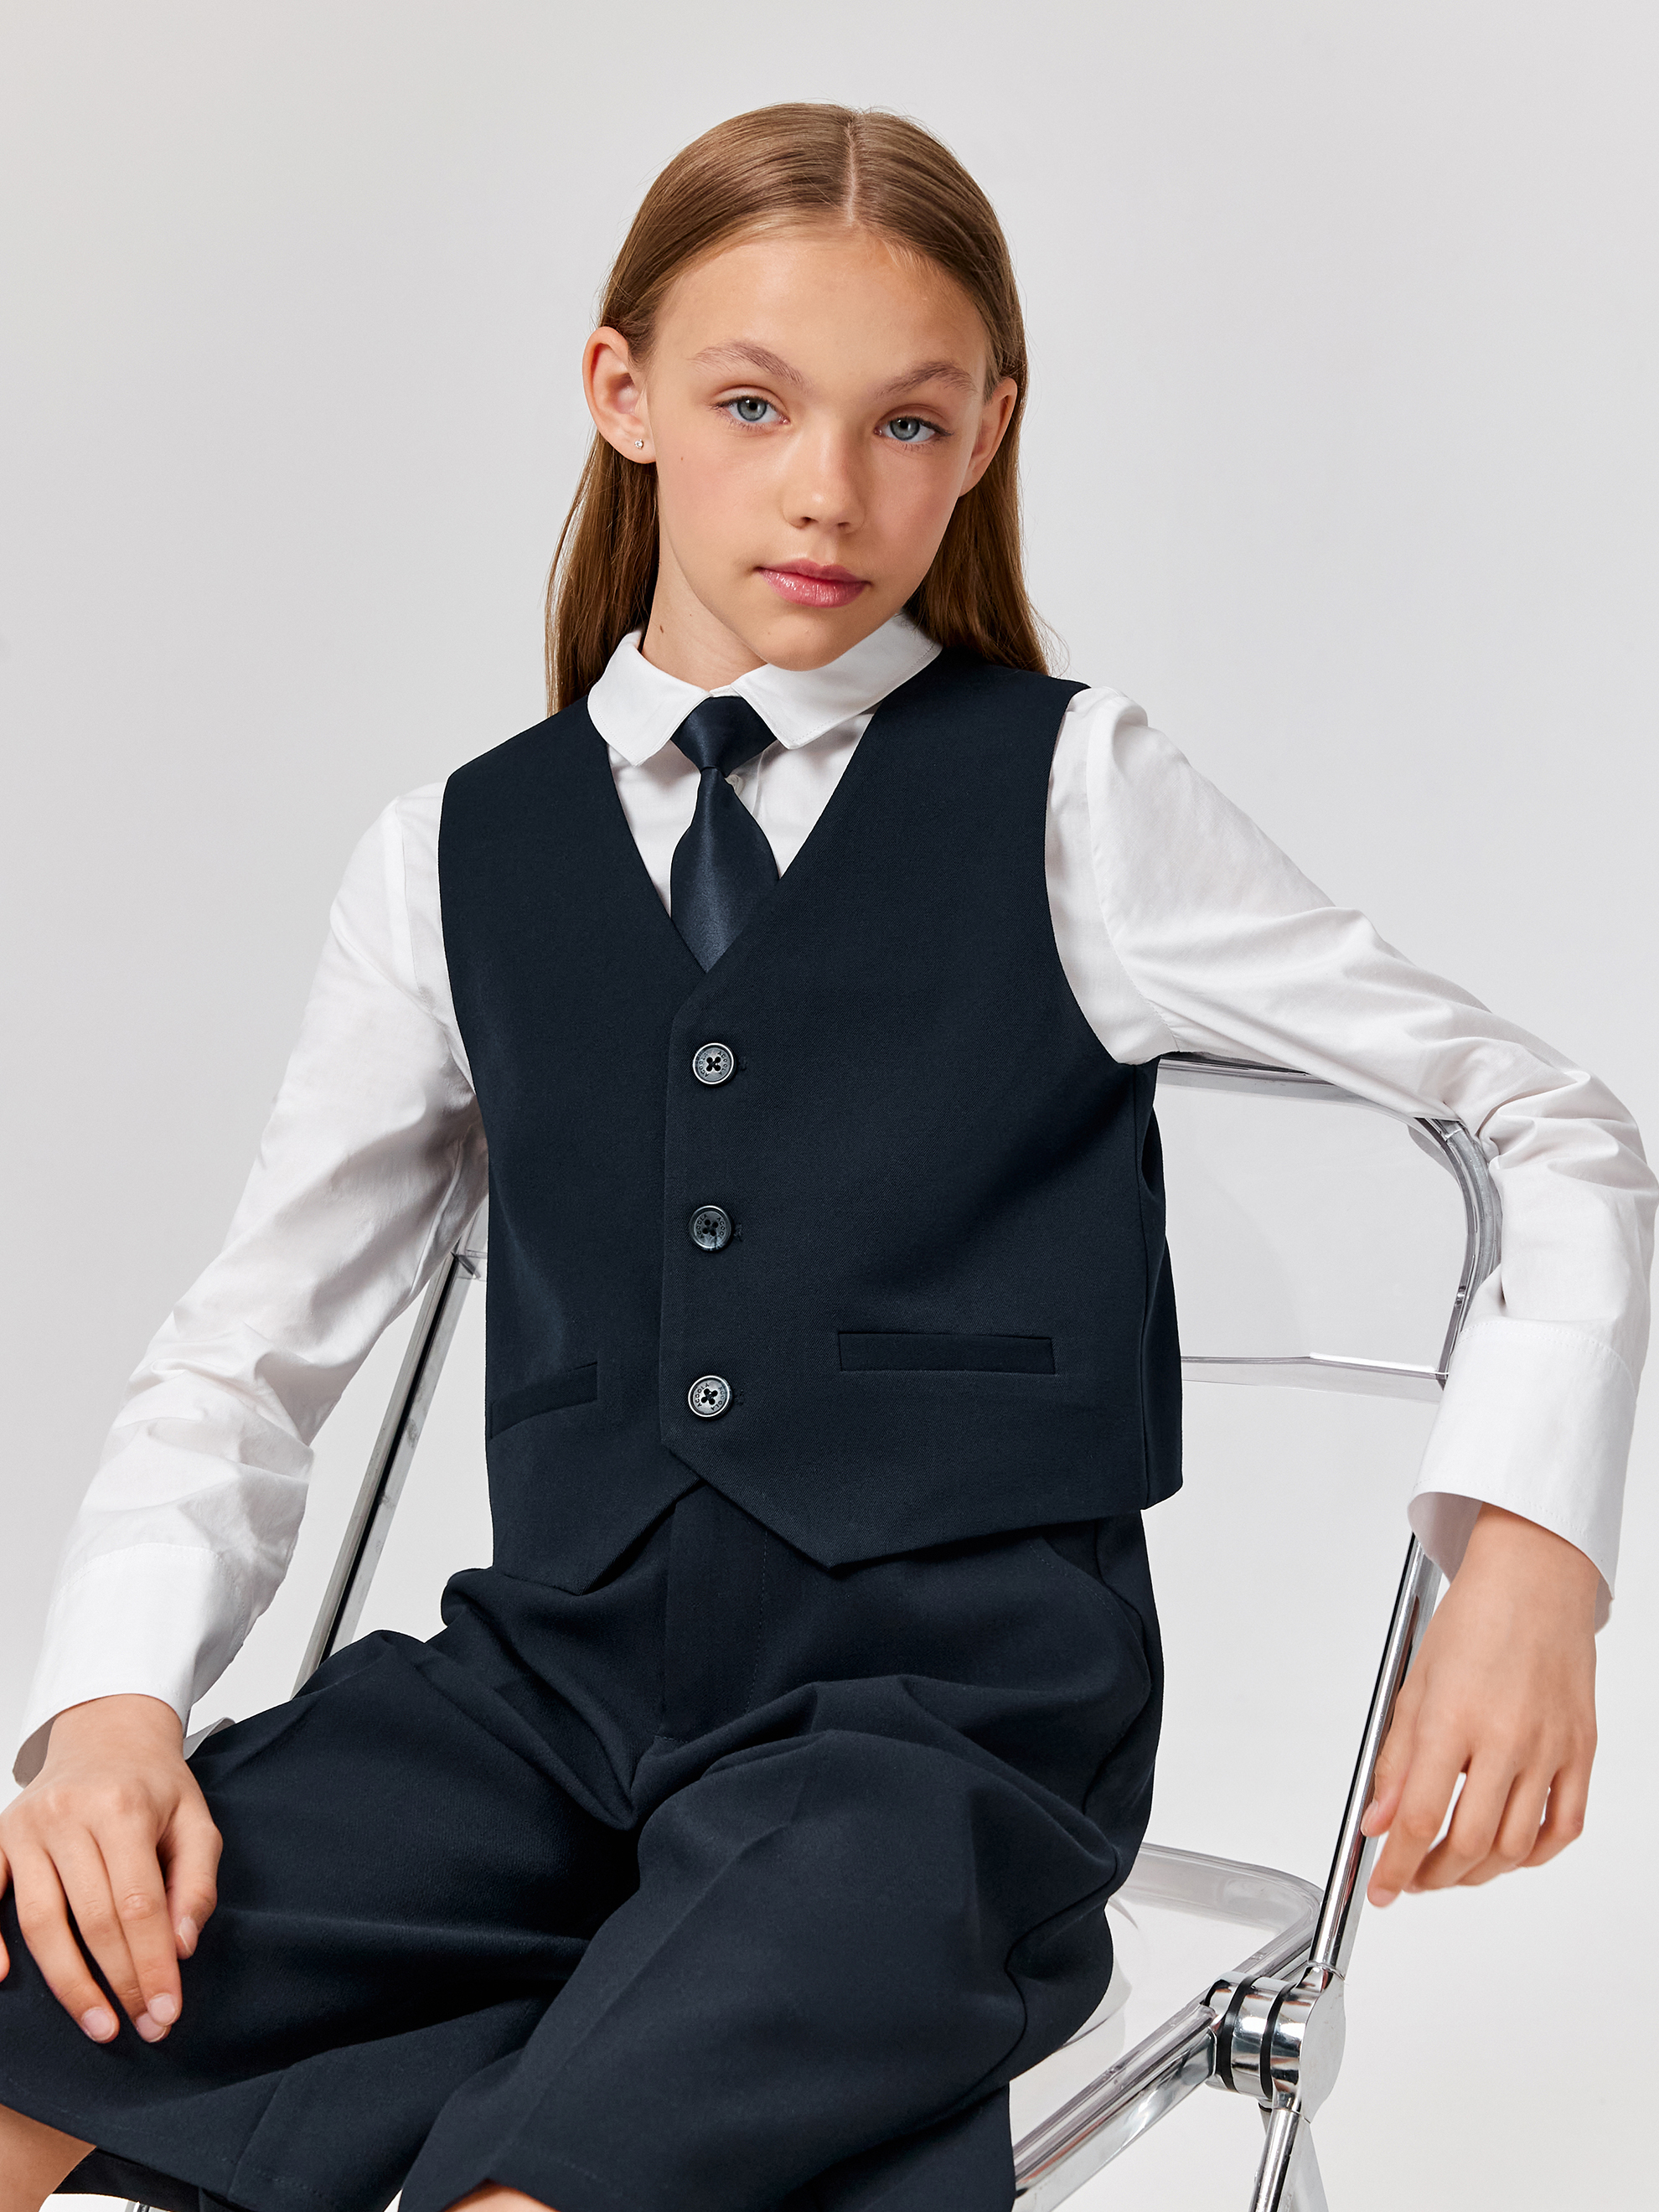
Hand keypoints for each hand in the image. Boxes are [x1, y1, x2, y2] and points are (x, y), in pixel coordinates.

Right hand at [0, 1693, 220, 2042]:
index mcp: (124, 1807)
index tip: (167, 2011)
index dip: (152, 1964)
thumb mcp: (195, 1820)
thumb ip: (197, 1883)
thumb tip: (182, 1947)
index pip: (139, 1905)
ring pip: (41, 1920)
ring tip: (98, 2023)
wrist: (107, 1732)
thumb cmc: (154, 1785)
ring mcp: (27, 1827)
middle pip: (93, 1919)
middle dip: (120, 1981)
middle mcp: (70, 1815)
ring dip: (69, 1982)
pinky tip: (5, 1979)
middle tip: (142, 2026)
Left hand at [1361, 1504, 1597, 1904]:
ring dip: (1477, 1874)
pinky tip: (1508, 1854)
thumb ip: (1394, 1761)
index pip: (1420, 1820)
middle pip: (1468, 1845)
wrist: (1534, 1582)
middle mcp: (1506, 1739)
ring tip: (1450, 1870)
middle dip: (1432, 1877)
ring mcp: (1550, 1749)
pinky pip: (1564, 1826)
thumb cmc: (1472, 1622)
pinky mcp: (1581, 1751)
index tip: (1381, 1890)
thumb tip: (1377, 1823)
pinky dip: (1534, 1855)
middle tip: (1412, 1879)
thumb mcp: (1413, 1685)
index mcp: (1453, 1719)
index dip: (1396, 1867)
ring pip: (1516, 1848)